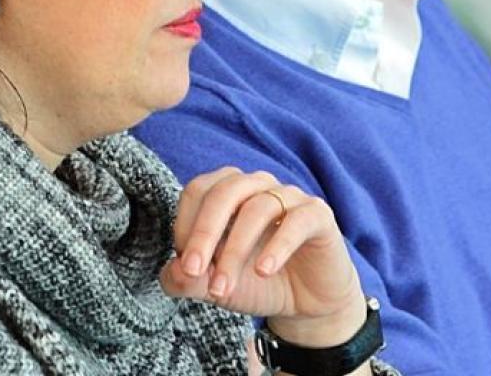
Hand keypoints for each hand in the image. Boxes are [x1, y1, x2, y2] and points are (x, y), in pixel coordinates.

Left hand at [160, 168, 367, 346]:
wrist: (305, 304)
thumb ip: (188, 280)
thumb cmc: (255, 284)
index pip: (198, 191)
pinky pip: (297, 221)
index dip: (185, 226)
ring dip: (235, 251)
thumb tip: (173, 269)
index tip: (185, 267)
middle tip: (194, 271)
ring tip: (224, 288)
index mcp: (228, 191)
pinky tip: (264, 271)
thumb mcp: (215, 287)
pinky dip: (277, 246)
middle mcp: (257, 185)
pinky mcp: (318, 215)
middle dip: (204, 233)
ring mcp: (289, 197)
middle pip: (224, 192)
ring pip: (257, 209)